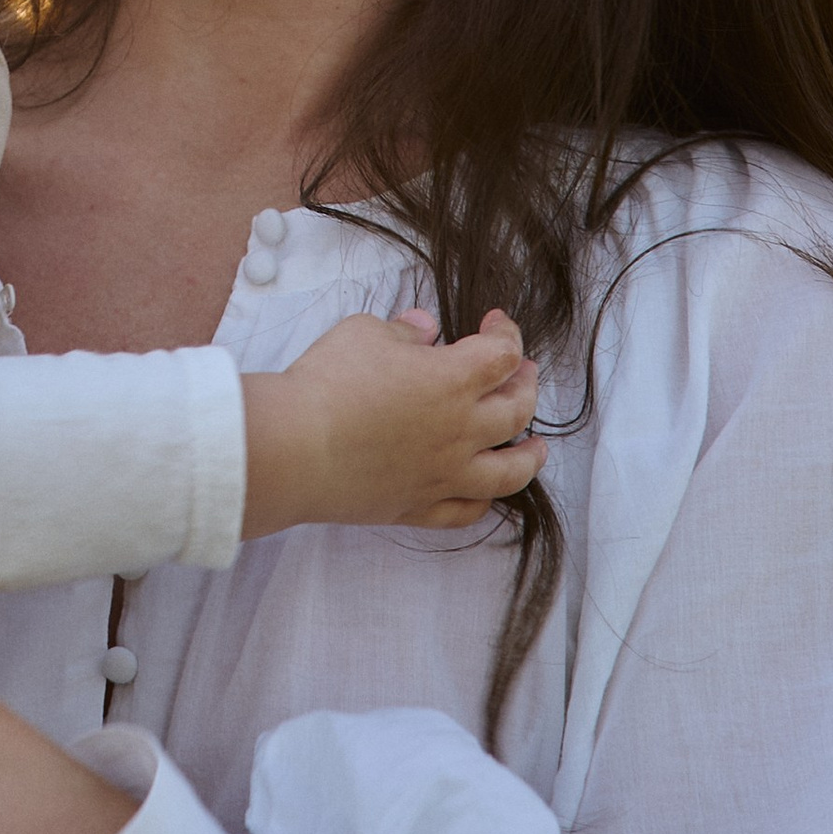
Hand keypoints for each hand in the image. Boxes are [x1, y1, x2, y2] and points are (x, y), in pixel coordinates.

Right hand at [241, 305, 543, 537]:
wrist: (295, 448)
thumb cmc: (328, 382)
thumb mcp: (365, 332)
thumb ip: (404, 330)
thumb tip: (425, 330)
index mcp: (453, 380)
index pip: (503, 355)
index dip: (508, 334)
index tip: (496, 323)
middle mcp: (461, 430)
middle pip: (518, 410)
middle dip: (526, 385)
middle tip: (523, 374)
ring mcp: (445, 474)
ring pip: (509, 472)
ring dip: (530, 456)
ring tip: (537, 447)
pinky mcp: (420, 506)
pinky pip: (468, 510)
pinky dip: (483, 500)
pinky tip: (483, 491)